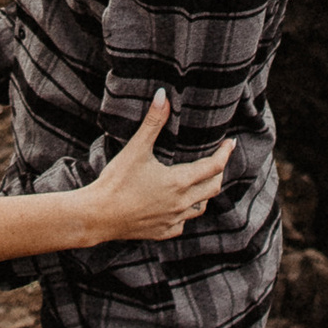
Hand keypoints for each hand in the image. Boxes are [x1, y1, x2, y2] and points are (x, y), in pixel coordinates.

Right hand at [82, 91, 233, 244]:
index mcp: (179, 182)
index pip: (214, 167)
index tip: (230, 143)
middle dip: (218, 172)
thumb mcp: (136, 148)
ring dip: (205, 194)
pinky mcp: (162, 232)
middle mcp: (181, 203)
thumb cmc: (116, 181)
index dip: (224, 153)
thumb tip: (164, 96)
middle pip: (213, 188)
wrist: (97, 216)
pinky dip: (186, 213)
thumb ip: (153, 122)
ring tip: (201, 182)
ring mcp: (173, 220)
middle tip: (218, 160)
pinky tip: (178, 206)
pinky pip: (183, 223)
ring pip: (201, 208)